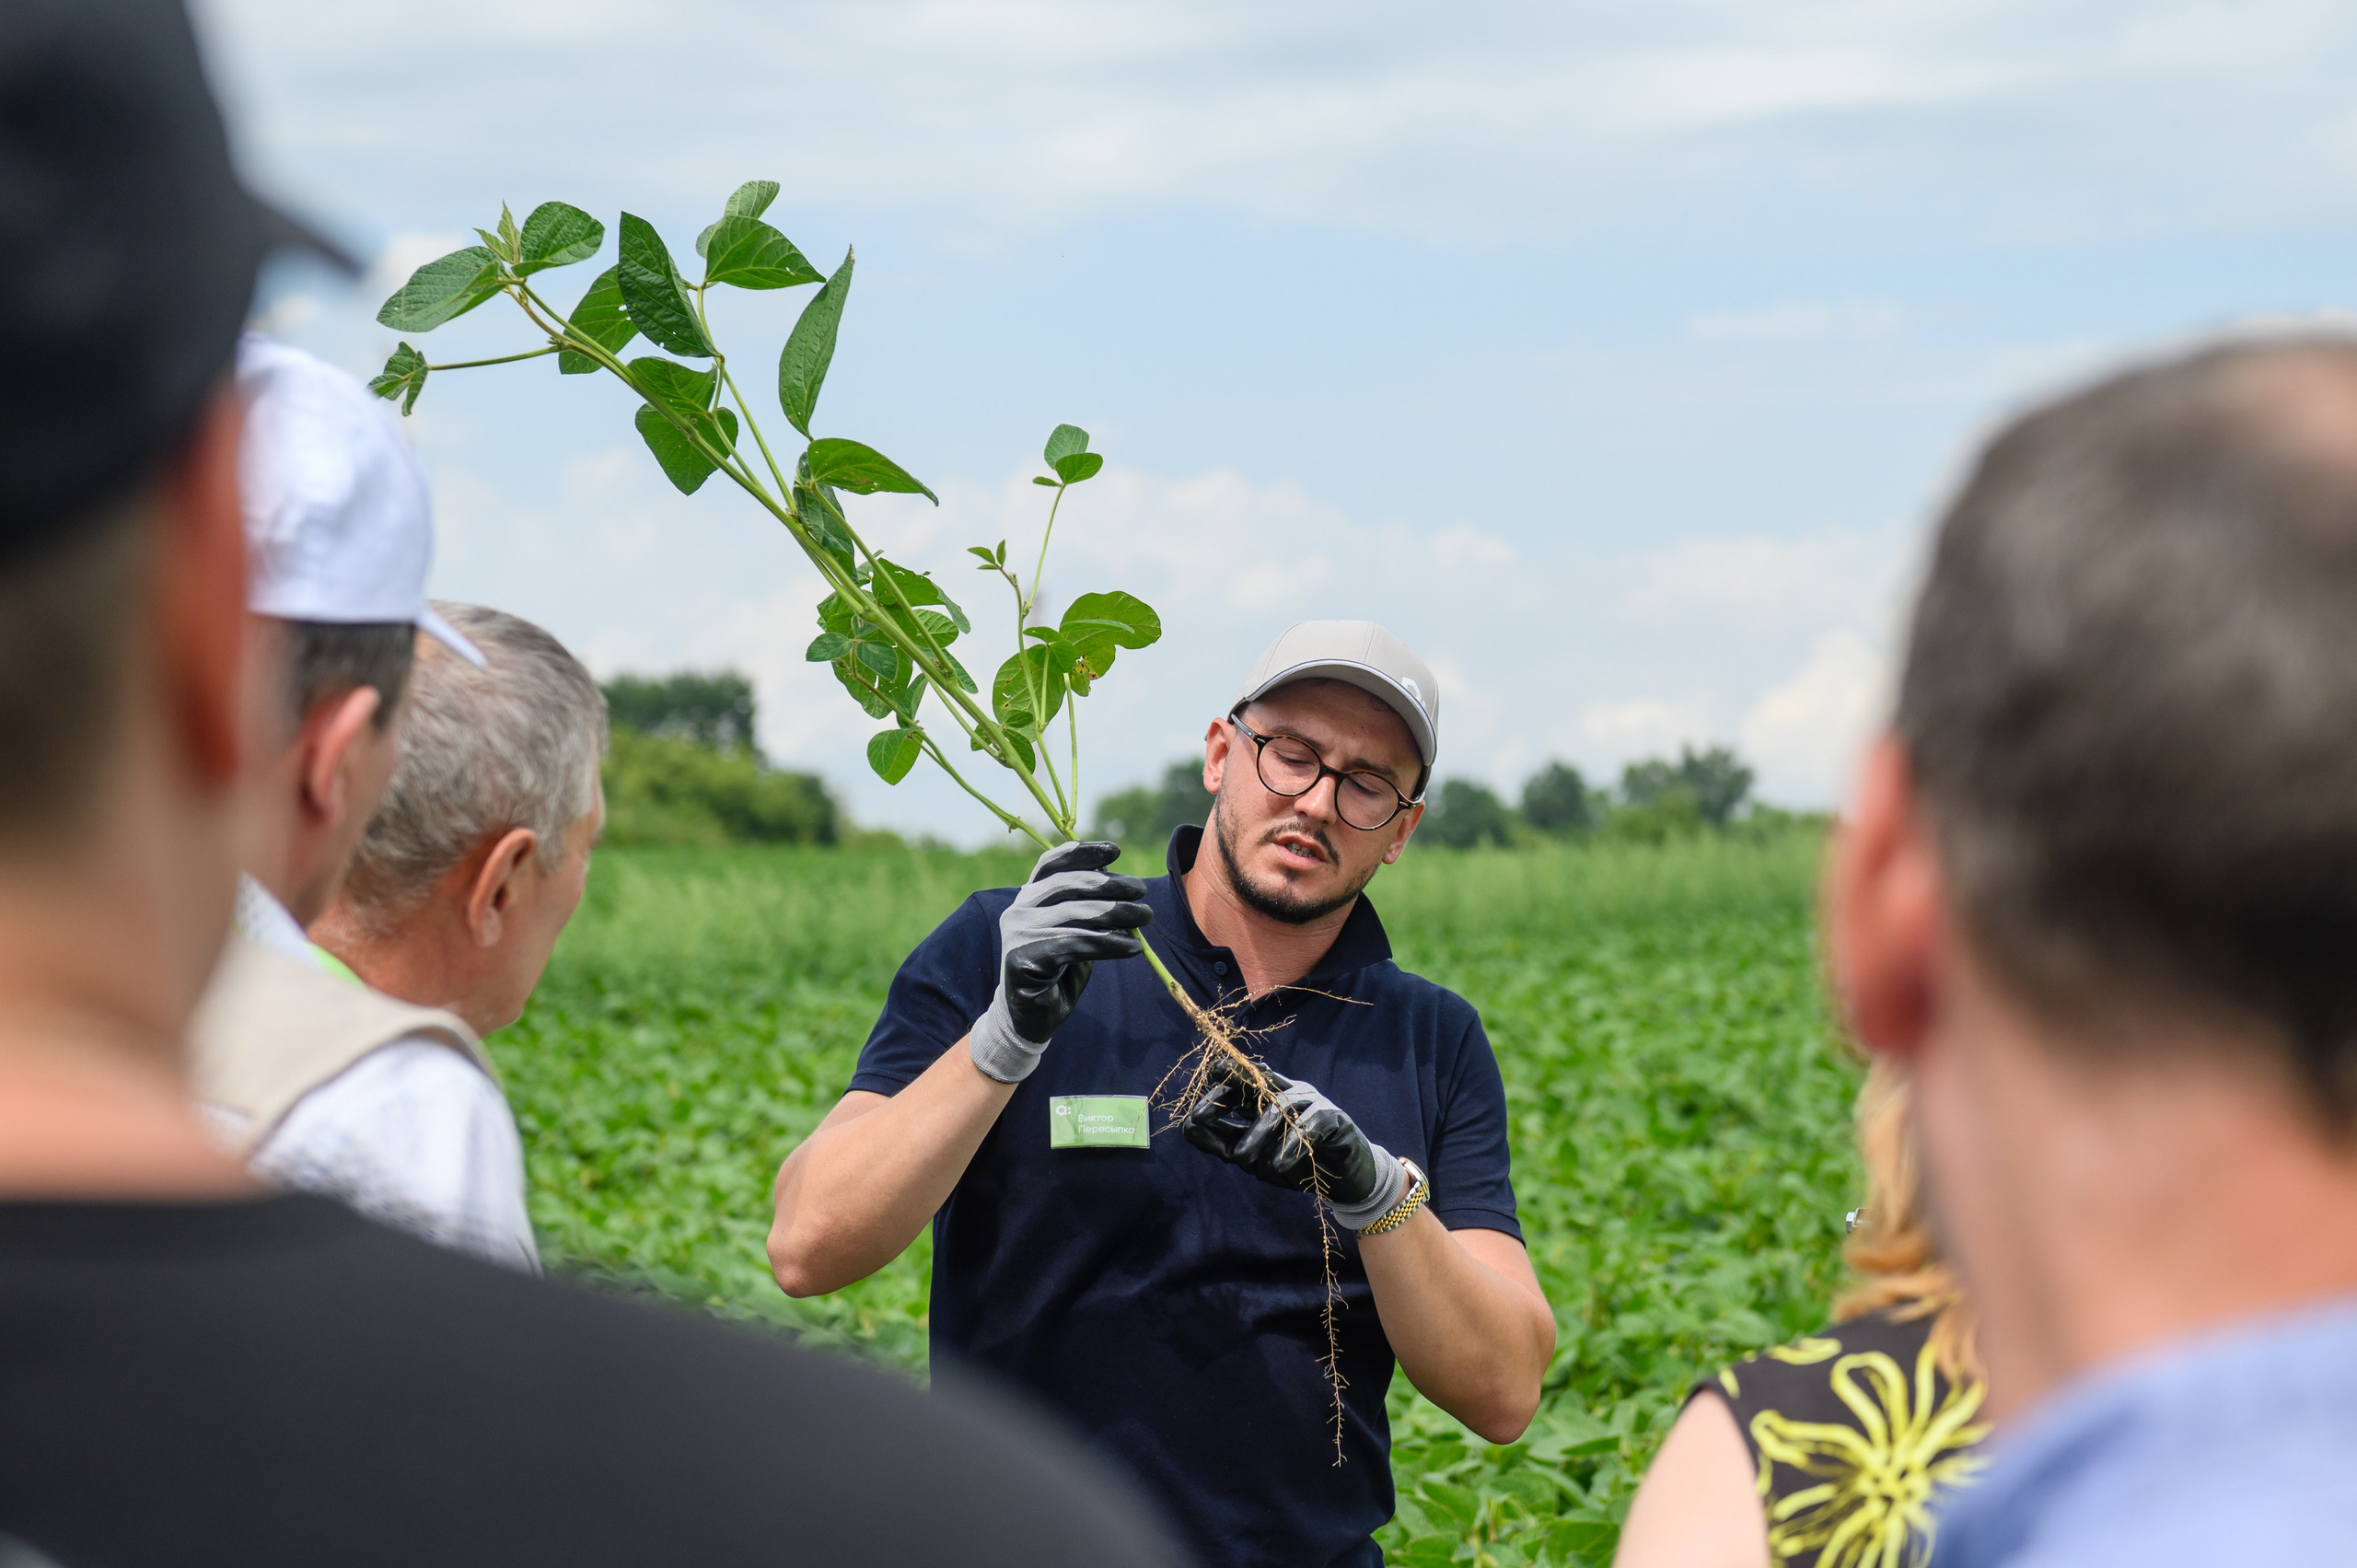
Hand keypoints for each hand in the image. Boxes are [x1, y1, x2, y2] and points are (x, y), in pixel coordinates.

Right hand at [966, 841, 1152, 1083]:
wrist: (1032, 1018)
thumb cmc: (1059, 972)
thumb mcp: (1076, 932)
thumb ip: (1089, 908)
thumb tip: (1121, 883)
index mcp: (1028, 897)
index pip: (1051, 864)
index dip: (1083, 853)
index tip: (1116, 851)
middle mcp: (1018, 909)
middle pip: (1069, 885)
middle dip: (1111, 884)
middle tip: (1142, 891)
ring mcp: (1018, 933)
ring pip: (1077, 914)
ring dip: (1118, 913)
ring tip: (1146, 916)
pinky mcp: (1024, 958)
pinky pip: (1076, 944)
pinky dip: (1109, 944)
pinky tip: (1132, 947)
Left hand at [1182, 1057, 1411, 1229]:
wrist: (1346, 1183)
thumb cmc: (1298, 1164)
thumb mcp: (1254, 1157)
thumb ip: (1223, 1142)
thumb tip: (1187, 1127)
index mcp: (1269, 1098)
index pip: (1241, 1083)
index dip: (1218, 1086)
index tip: (1193, 1102)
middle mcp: (1290, 1093)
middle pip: (1256, 1081)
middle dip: (1225, 1094)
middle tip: (1199, 1116)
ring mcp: (1314, 1102)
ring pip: (1279, 1107)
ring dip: (1258, 1136)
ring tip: (1244, 1162)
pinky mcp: (1336, 1118)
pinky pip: (1310, 1125)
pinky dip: (1291, 1146)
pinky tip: (1277, 1165)